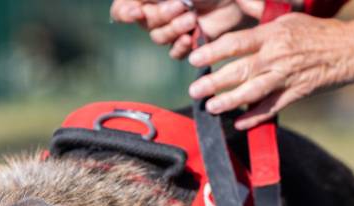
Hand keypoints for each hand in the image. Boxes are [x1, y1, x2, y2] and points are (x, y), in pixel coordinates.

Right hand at [110, 0, 259, 58]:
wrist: (232, 0)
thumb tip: (134, 9)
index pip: (121, 9)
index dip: (123, 12)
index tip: (136, 11)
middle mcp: (156, 12)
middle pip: (145, 23)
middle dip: (162, 15)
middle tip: (182, 6)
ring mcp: (172, 28)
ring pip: (160, 38)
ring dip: (173, 29)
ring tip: (192, 19)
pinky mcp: (188, 42)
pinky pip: (175, 52)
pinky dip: (181, 47)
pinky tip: (190, 39)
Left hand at [187, 12, 353, 129]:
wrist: (352, 50)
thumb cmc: (319, 32)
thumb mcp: (289, 18)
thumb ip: (261, 20)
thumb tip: (238, 11)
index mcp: (274, 34)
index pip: (236, 43)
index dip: (212, 51)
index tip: (194, 58)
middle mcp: (277, 56)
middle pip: (239, 70)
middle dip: (213, 81)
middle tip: (194, 90)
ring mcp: (287, 77)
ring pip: (252, 92)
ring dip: (228, 102)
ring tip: (211, 107)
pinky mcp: (297, 94)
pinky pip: (271, 108)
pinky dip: (254, 117)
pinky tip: (238, 123)